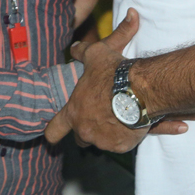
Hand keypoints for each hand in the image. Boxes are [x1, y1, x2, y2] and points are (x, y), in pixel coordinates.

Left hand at [46, 8, 141, 151]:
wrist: (140, 89)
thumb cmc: (113, 72)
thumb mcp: (95, 54)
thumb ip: (81, 52)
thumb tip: (74, 47)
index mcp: (74, 112)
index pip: (54, 131)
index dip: (54, 133)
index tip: (54, 136)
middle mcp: (85, 130)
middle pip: (80, 138)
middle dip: (88, 129)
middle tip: (101, 115)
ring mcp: (103, 141)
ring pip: (102, 141)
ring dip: (108, 132)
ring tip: (122, 114)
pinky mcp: (122, 146)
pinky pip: (122, 143)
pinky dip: (126, 135)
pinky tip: (133, 121)